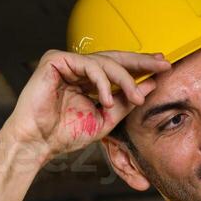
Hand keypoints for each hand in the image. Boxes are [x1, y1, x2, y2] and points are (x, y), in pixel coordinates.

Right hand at [2, 49, 169, 158]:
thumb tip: (149, 85)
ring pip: (104, 62)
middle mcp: (76, 67)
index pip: (117, 67)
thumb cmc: (64, 134)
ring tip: (134, 98)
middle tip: (162, 64)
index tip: (164, 66)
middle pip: (114, 58)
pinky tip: (108, 99)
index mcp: (87, 79)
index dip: (140, 66)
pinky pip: (88, 64)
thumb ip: (125, 102)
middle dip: (140, 62)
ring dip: (124, 79)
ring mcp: (65, 62)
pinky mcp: (54, 60)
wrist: (37, 143)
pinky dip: (102, 81)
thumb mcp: (105, 118)